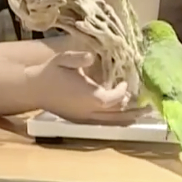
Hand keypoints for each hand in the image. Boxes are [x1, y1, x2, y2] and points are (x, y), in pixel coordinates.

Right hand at [25, 51, 144, 124]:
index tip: (124, 82)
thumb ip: (77, 58)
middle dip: (133, 110)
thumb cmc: (49, 72)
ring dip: (127, 118)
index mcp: (89, 97)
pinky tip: (122, 117)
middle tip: (149, 108)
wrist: (33, 89)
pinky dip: (115, 121)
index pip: (115, 98)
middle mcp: (89, 111)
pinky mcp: (80, 121)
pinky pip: (103, 124)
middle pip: (118, 114)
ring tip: (141, 116)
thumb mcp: (62, 59)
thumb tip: (91, 56)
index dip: (123, 91)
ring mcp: (85, 119)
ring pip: (112, 122)